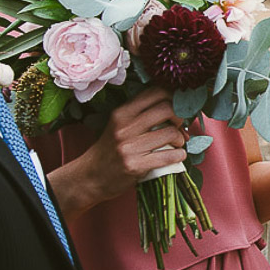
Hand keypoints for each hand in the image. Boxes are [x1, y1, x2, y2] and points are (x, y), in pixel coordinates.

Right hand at [57, 85, 186, 213]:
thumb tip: (176, 109)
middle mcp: (124, 127)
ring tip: (176, 144)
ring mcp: (129, 147)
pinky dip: (179, 155)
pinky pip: (168, 156)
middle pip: (167, 109)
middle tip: (179, 127)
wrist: (90, 177)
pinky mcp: (134, 165)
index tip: (178, 108)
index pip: (155, 92)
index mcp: (122, 113)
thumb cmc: (110, 151)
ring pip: (170, 133)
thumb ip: (141, 115)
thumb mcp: (119, 126)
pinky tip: (176, 157)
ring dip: (180, 139)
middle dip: (180, 117)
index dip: (173, 98)